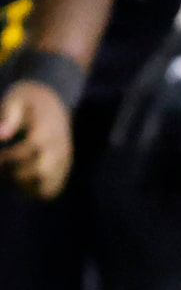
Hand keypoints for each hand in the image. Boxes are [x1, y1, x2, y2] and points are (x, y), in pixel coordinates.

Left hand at [0, 79, 72, 198]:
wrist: (54, 103)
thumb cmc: (27, 101)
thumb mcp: (15, 99)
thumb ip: (7, 115)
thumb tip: (1, 135)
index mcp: (49, 130)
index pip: (31, 148)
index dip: (9, 156)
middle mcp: (59, 148)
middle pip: (41, 170)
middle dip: (14, 172)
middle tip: (1, 166)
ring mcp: (64, 161)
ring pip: (46, 184)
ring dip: (22, 183)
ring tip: (7, 173)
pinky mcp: (62, 171)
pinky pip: (49, 190)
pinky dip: (31, 190)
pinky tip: (17, 178)